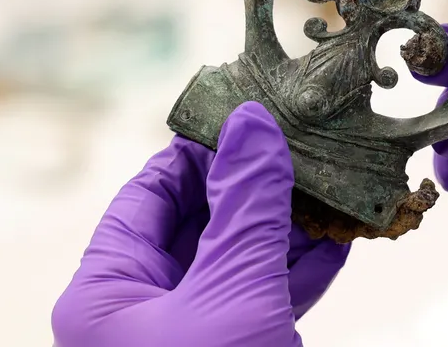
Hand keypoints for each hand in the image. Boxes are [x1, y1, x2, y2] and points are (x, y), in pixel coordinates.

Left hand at [51, 102, 348, 346]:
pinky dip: (299, 270)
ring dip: (288, 227)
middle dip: (257, 189)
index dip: (200, 152)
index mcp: (108, 292)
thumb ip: (245, 206)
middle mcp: (141, 310)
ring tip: (332, 187)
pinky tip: (340, 239)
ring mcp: (189, 334)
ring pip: (238, 261)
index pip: (150, 194)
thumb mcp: (231, 291)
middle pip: (199, 223)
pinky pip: (261, 298)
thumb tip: (252, 126)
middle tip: (303, 149)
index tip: (249, 122)